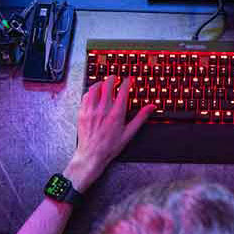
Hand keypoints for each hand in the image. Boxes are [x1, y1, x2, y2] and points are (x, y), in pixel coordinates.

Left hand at [63, 76, 154, 191]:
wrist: (92, 155)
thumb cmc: (110, 147)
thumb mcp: (129, 133)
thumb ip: (140, 118)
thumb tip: (151, 107)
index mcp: (116, 114)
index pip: (122, 91)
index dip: (127, 82)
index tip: (128, 79)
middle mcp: (103, 110)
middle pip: (107, 85)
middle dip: (113, 78)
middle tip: (116, 77)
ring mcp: (91, 110)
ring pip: (94, 88)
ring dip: (100, 82)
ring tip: (104, 82)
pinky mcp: (82, 113)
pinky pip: (85, 96)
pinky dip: (90, 91)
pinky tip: (93, 93)